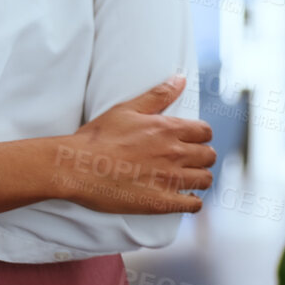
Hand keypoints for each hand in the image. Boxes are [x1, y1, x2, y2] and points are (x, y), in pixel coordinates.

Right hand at [55, 77, 213, 213]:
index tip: (190, 140)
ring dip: (198, 178)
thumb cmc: (97, 137)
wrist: (75, 166)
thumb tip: (181, 79)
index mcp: (166, 129)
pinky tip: (181, 197)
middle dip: (201, 156)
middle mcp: (174, 153)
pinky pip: (193, 205)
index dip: (200, 136)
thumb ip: (158, 95)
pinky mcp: (162, 202)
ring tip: (184, 178)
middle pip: (209, 156)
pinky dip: (191, 202)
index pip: (204, 132)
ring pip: (205, 180)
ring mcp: (169, 179)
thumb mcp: (125, 109)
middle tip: (186, 159)